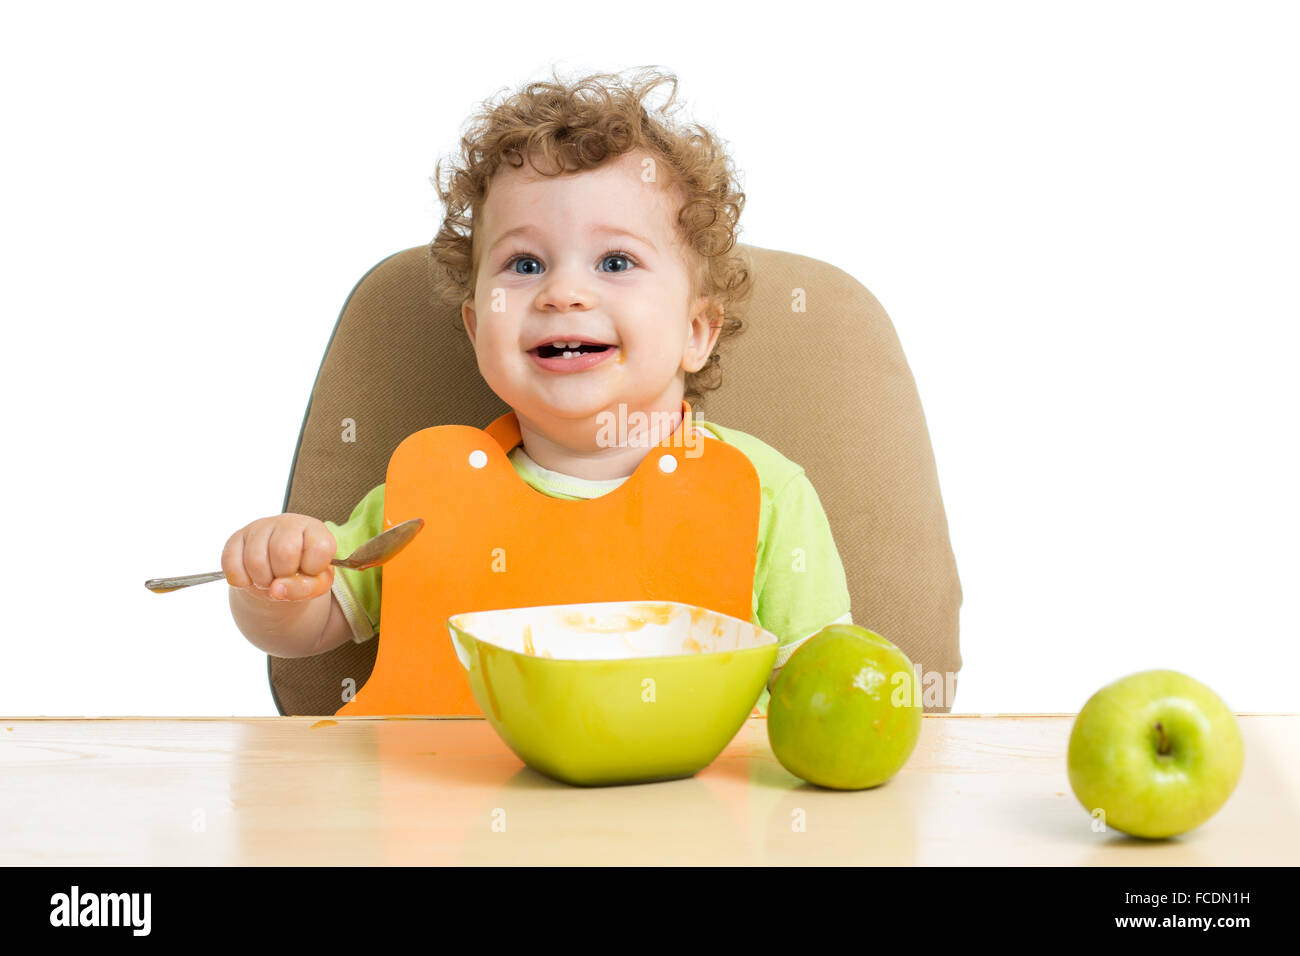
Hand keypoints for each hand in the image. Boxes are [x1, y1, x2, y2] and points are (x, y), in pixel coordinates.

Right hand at [222, 513, 336, 601]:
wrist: (277, 573)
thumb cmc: (302, 573)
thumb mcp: (315, 584)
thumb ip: (305, 588)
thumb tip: (276, 589)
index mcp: (314, 529)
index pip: (320, 547)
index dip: (313, 568)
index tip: (309, 570)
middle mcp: (288, 522)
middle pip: (284, 551)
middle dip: (283, 575)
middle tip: (284, 577)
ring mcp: (260, 527)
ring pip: (255, 560)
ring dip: (261, 581)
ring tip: (269, 578)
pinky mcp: (236, 537)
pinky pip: (232, 564)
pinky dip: (242, 580)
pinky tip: (251, 577)